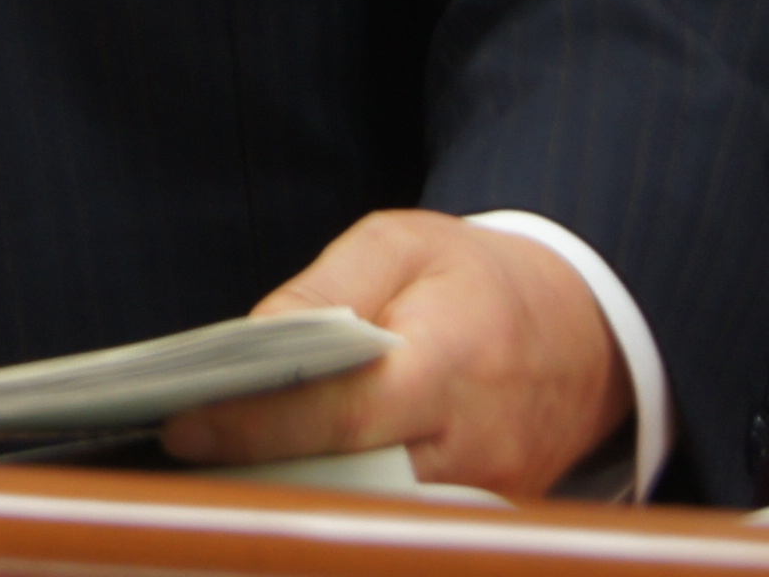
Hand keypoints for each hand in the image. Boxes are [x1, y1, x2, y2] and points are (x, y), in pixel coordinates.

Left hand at [158, 209, 629, 500]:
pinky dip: (338, 507)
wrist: (582, 332)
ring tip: (225, 467)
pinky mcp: (483, 520)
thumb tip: (251, 346)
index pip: (345, 412)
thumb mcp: (401, 245)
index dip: (259, 425)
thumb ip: (322, 290)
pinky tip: (287, 481)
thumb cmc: (478, 280)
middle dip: (263, 470)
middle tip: (190, 454)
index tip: (186, 426)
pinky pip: (397, 523)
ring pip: (370, 514)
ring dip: (295, 495)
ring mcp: (488, 494)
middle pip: (351, 480)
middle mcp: (478, 441)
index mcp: (455, 356)